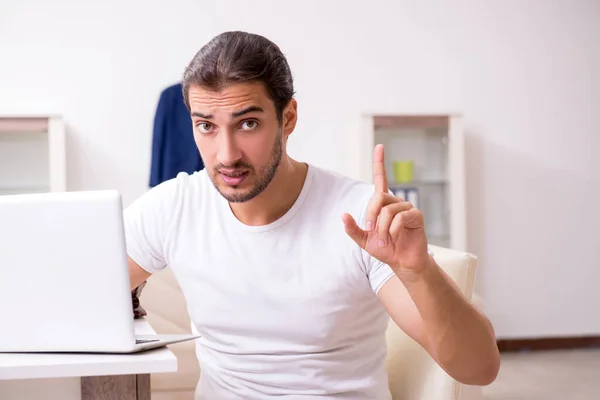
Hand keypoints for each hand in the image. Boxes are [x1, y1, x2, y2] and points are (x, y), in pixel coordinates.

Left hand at [342, 144, 431, 276]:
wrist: (402, 263)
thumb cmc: (385, 249)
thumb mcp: (363, 240)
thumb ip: (353, 228)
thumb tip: (343, 215)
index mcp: (383, 204)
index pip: (380, 179)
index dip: (379, 162)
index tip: (379, 146)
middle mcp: (395, 202)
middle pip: (378, 197)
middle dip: (370, 214)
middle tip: (370, 230)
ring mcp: (407, 208)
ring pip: (388, 210)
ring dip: (382, 227)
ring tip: (384, 239)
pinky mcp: (416, 216)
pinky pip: (400, 217)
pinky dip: (393, 229)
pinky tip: (395, 236)